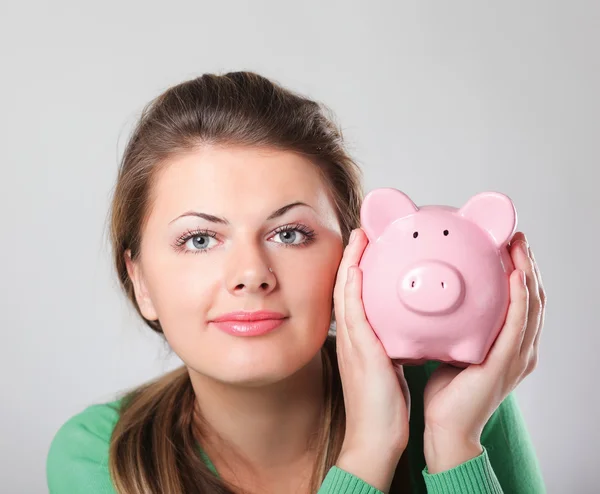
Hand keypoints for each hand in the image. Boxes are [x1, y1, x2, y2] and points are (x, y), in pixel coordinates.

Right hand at [334, 228, 410, 491]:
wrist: (375, 438)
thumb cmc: (385, 407)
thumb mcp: (390, 368)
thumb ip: (394, 346)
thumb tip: (409, 331)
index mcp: (359, 340)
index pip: (355, 296)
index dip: (358, 269)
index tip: (368, 245)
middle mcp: (351, 336)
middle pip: (346, 287)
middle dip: (352, 257)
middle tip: (361, 231)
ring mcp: (351, 341)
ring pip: (345, 291)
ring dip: (351, 261)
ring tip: (359, 235)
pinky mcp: (358, 349)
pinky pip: (351, 309)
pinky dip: (352, 283)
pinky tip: (358, 263)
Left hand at [421, 231, 545, 473]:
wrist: (446, 427)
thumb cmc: (447, 393)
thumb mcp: (455, 350)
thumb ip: (456, 329)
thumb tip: (438, 303)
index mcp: (509, 347)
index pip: (521, 302)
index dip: (519, 273)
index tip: (508, 247)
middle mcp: (520, 350)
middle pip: (533, 298)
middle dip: (527, 265)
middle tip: (516, 238)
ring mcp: (516, 356)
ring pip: (531, 305)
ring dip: (527, 272)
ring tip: (518, 246)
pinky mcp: (506, 362)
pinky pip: (517, 323)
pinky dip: (519, 297)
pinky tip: (516, 275)